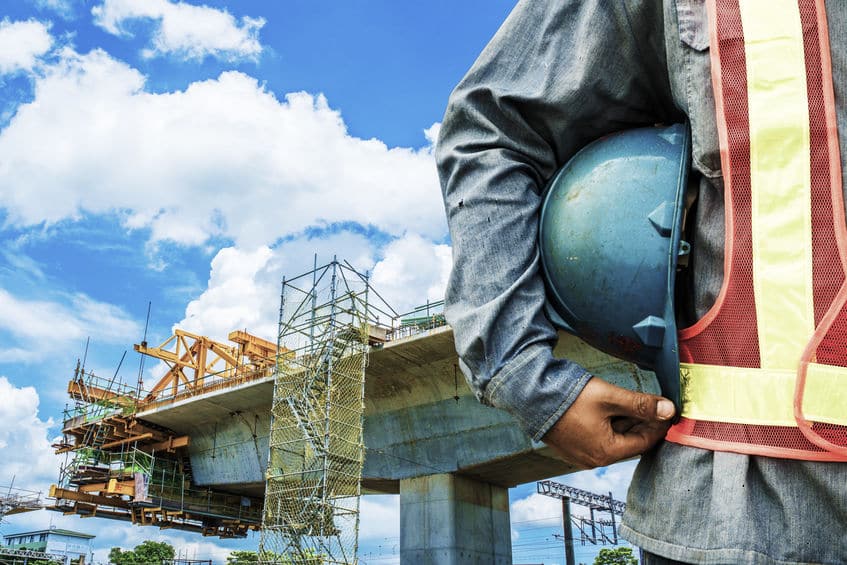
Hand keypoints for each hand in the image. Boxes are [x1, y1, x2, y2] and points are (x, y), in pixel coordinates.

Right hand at [542, 377, 675, 468]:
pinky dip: (608, 425)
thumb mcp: (609, 397)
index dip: (659, 425)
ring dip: (625, 423)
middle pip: (629, 442)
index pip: (644, 441)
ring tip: (634, 403)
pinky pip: (597, 438)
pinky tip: (611, 409)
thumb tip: (670, 410)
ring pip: (613, 439)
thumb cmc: (568, 397)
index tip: (670, 410)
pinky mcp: (570, 446)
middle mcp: (593, 460)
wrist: (529, 395)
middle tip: (655, 404)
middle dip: (643, 423)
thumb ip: (640, 404)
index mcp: (606, 453)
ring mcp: (580, 455)